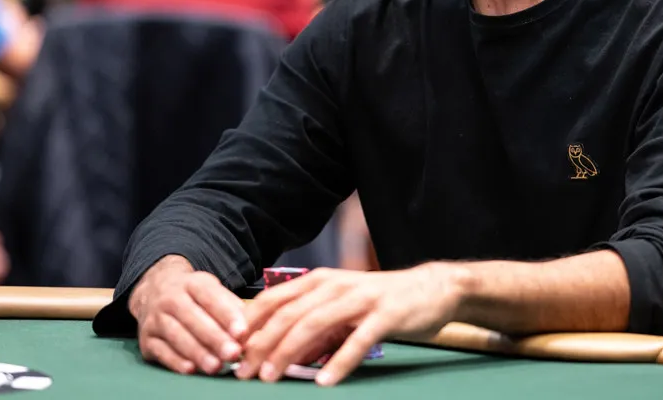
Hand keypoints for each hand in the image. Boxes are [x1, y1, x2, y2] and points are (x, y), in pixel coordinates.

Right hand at [130, 256, 247, 375]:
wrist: (154, 290)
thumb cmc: (194, 296)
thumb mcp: (212, 291)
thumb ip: (232, 307)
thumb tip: (254, 327)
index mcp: (193, 283)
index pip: (211, 297)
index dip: (227, 315)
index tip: (242, 332)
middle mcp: (171, 298)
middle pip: (193, 318)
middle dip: (215, 338)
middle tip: (233, 353)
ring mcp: (155, 318)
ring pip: (177, 336)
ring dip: (198, 352)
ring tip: (216, 366)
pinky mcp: (145, 339)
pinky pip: (161, 351)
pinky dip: (175, 361)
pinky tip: (191, 369)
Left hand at [235, 263, 467, 385]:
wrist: (431, 288)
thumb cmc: (381, 301)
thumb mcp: (341, 310)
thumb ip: (313, 331)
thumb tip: (282, 357)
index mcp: (321, 281)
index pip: (275, 300)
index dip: (250, 325)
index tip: (232, 351)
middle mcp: (336, 285)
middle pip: (289, 314)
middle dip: (262, 344)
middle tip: (244, 373)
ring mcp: (361, 298)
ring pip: (315, 324)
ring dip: (289, 352)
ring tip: (272, 377)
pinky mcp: (386, 314)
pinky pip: (358, 340)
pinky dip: (338, 361)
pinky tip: (324, 381)